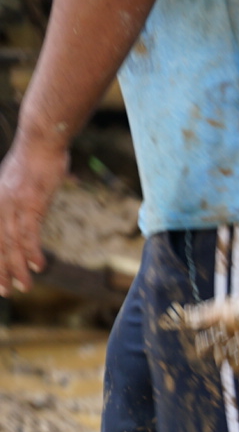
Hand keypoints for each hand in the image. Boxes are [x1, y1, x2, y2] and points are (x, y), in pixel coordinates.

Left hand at [0, 136, 68, 294]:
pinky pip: (29, 234)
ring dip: (16, 268)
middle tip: (5, 291)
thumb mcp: (20, 181)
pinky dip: (32, 253)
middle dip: (0, 270)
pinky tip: (37, 266)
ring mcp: (13, 205)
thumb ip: (20, 198)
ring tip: (22, 287)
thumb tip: (30, 209)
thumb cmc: (35, 157)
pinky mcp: (31, 204)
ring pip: (10, 244)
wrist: (42, 140)